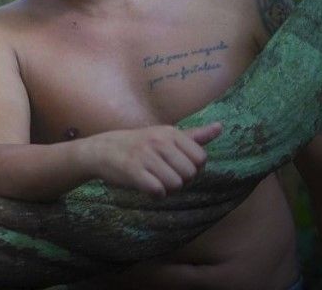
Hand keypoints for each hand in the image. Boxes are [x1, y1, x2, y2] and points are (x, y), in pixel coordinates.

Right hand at [84, 122, 222, 196]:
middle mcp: (159, 142)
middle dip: (180, 180)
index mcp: (170, 133)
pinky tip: (146, 186)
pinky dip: (155, 194)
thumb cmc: (138, 144)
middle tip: (164, 175)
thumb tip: (220, 127)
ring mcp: (145, 156)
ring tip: (154, 180)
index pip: (201, 159)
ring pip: (175, 184)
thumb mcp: (165, 135)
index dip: (192, 168)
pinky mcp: (133, 171)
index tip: (177, 166)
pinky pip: (158, 191)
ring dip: (167, 188)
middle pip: (190, 174)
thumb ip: (194, 136)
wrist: (101, 150)